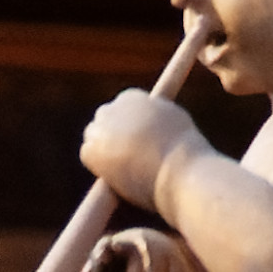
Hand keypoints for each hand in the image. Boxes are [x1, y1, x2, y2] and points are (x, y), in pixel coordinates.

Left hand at [81, 86, 206, 215]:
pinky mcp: (91, 149)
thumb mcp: (173, 121)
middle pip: (103, 118)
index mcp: (133, 97)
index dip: (127, 125)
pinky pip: (87, 154)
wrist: (178, 168)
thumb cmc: (185, 150)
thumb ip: (153, 119)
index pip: (121, 107)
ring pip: (93, 136)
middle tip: (124, 154)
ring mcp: (101, 128)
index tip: (134, 138)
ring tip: (124, 168)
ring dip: (103, 149)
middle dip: (111, 134)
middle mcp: (113, 107)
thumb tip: (149, 130)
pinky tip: (116, 174)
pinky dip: (98, 165)